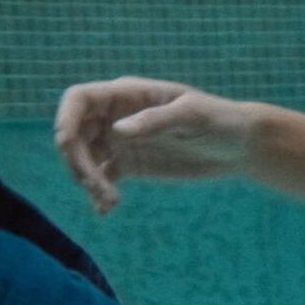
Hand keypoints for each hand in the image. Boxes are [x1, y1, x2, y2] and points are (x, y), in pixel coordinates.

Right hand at [53, 77, 258, 214]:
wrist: (240, 146)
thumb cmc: (220, 120)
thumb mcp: (193, 115)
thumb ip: (156, 120)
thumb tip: (117, 130)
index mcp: (127, 95)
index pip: (79, 100)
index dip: (65, 118)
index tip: (67, 144)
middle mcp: (117, 116)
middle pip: (75, 133)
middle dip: (77, 160)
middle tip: (96, 186)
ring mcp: (121, 141)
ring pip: (86, 159)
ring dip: (88, 180)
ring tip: (109, 201)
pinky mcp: (131, 164)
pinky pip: (103, 178)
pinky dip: (99, 194)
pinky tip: (105, 210)